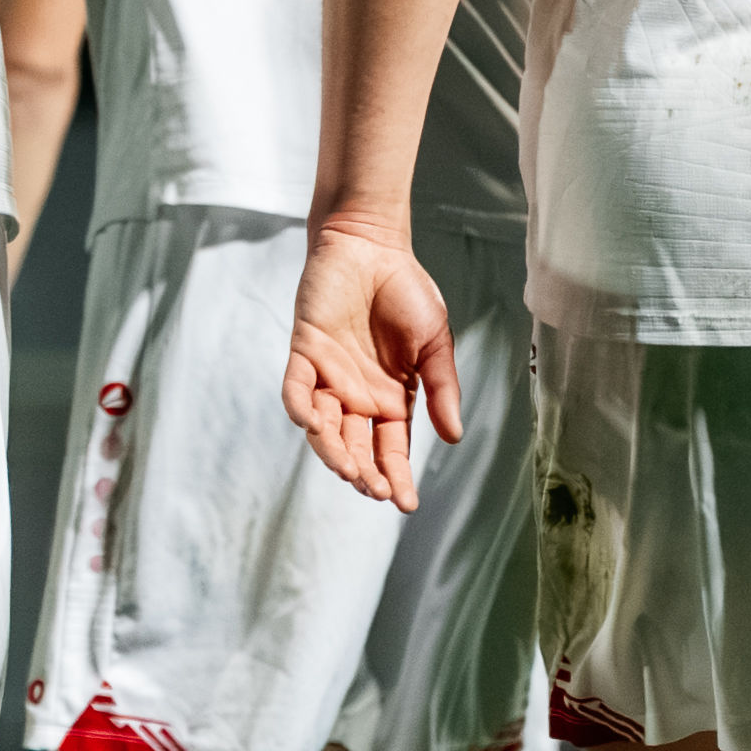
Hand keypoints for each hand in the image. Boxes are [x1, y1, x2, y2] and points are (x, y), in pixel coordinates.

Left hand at [277, 222, 463, 509]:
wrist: (372, 246)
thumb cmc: (406, 291)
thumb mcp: (435, 343)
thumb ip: (442, 388)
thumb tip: (454, 437)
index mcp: (391, 399)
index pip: (392, 449)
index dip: (398, 477)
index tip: (406, 504)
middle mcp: (357, 396)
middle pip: (357, 448)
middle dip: (366, 474)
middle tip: (376, 491)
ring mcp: (328, 378)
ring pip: (325, 429)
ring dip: (334, 452)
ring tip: (350, 470)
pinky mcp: (304, 353)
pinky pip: (296, 389)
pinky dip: (300, 409)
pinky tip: (314, 423)